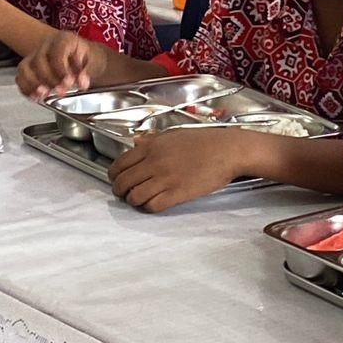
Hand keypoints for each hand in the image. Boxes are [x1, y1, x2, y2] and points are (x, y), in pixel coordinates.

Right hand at [16, 29, 109, 98]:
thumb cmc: (83, 57)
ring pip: (25, 68)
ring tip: (43, 95)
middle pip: (39, 61)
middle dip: (49, 79)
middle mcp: (46, 45)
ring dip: (33, 84)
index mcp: (64, 39)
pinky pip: (20, 76)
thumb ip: (86, 72)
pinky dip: (26, 88)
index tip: (69, 82)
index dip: (61, 69)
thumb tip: (82, 82)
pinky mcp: (28, 66)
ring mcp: (34, 55)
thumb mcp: (91, 60)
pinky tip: (35, 97)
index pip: (57, 52)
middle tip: (61, 91)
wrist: (78, 56)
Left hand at [107, 128, 244, 211]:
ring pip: (134, 196)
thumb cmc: (205, 141)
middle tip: (125, 193)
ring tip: (140, 200)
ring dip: (134, 201)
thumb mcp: (174, 135)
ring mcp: (165, 178)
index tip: (118, 180)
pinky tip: (154, 204)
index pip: (119, 165)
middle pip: (123, 182)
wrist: (228, 150)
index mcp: (152, 147)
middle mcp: (154, 162)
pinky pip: (152, 206)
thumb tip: (135, 142)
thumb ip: (152, 140)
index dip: (114, 176)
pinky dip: (149, 208)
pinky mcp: (177, 193)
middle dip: (120, 191)